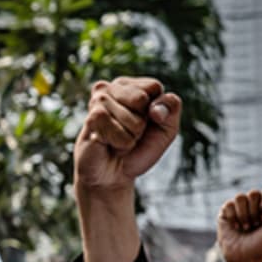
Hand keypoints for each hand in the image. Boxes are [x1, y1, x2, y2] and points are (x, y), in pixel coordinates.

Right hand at [74, 78, 180, 200]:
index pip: (154, 87)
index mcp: (132, 86)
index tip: (146, 122)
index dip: (156, 110)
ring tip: (118, 139)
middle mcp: (112, 88)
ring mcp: (98, 101)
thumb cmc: (139, 149)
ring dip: (129, 136)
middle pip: (140, 99)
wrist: (114, 175)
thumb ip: (171, 110)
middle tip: (129, 133)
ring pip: (129, 117)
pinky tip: (108, 143)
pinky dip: (119, 143)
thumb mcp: (166, 129)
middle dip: (141, 124)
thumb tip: (155, 109)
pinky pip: (116, 131)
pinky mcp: (90, 118)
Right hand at [217, 188, 261, 261]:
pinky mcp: (225, 214)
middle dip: (255, 211)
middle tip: (256, 225)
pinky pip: (229, 204)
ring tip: (246, 228)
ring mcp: (239, 209)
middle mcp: (253, 206)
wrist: (245, 259)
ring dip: (244, 215)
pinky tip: (236, 227)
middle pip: (254, 193)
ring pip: (240, 197)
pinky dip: (233, 217)